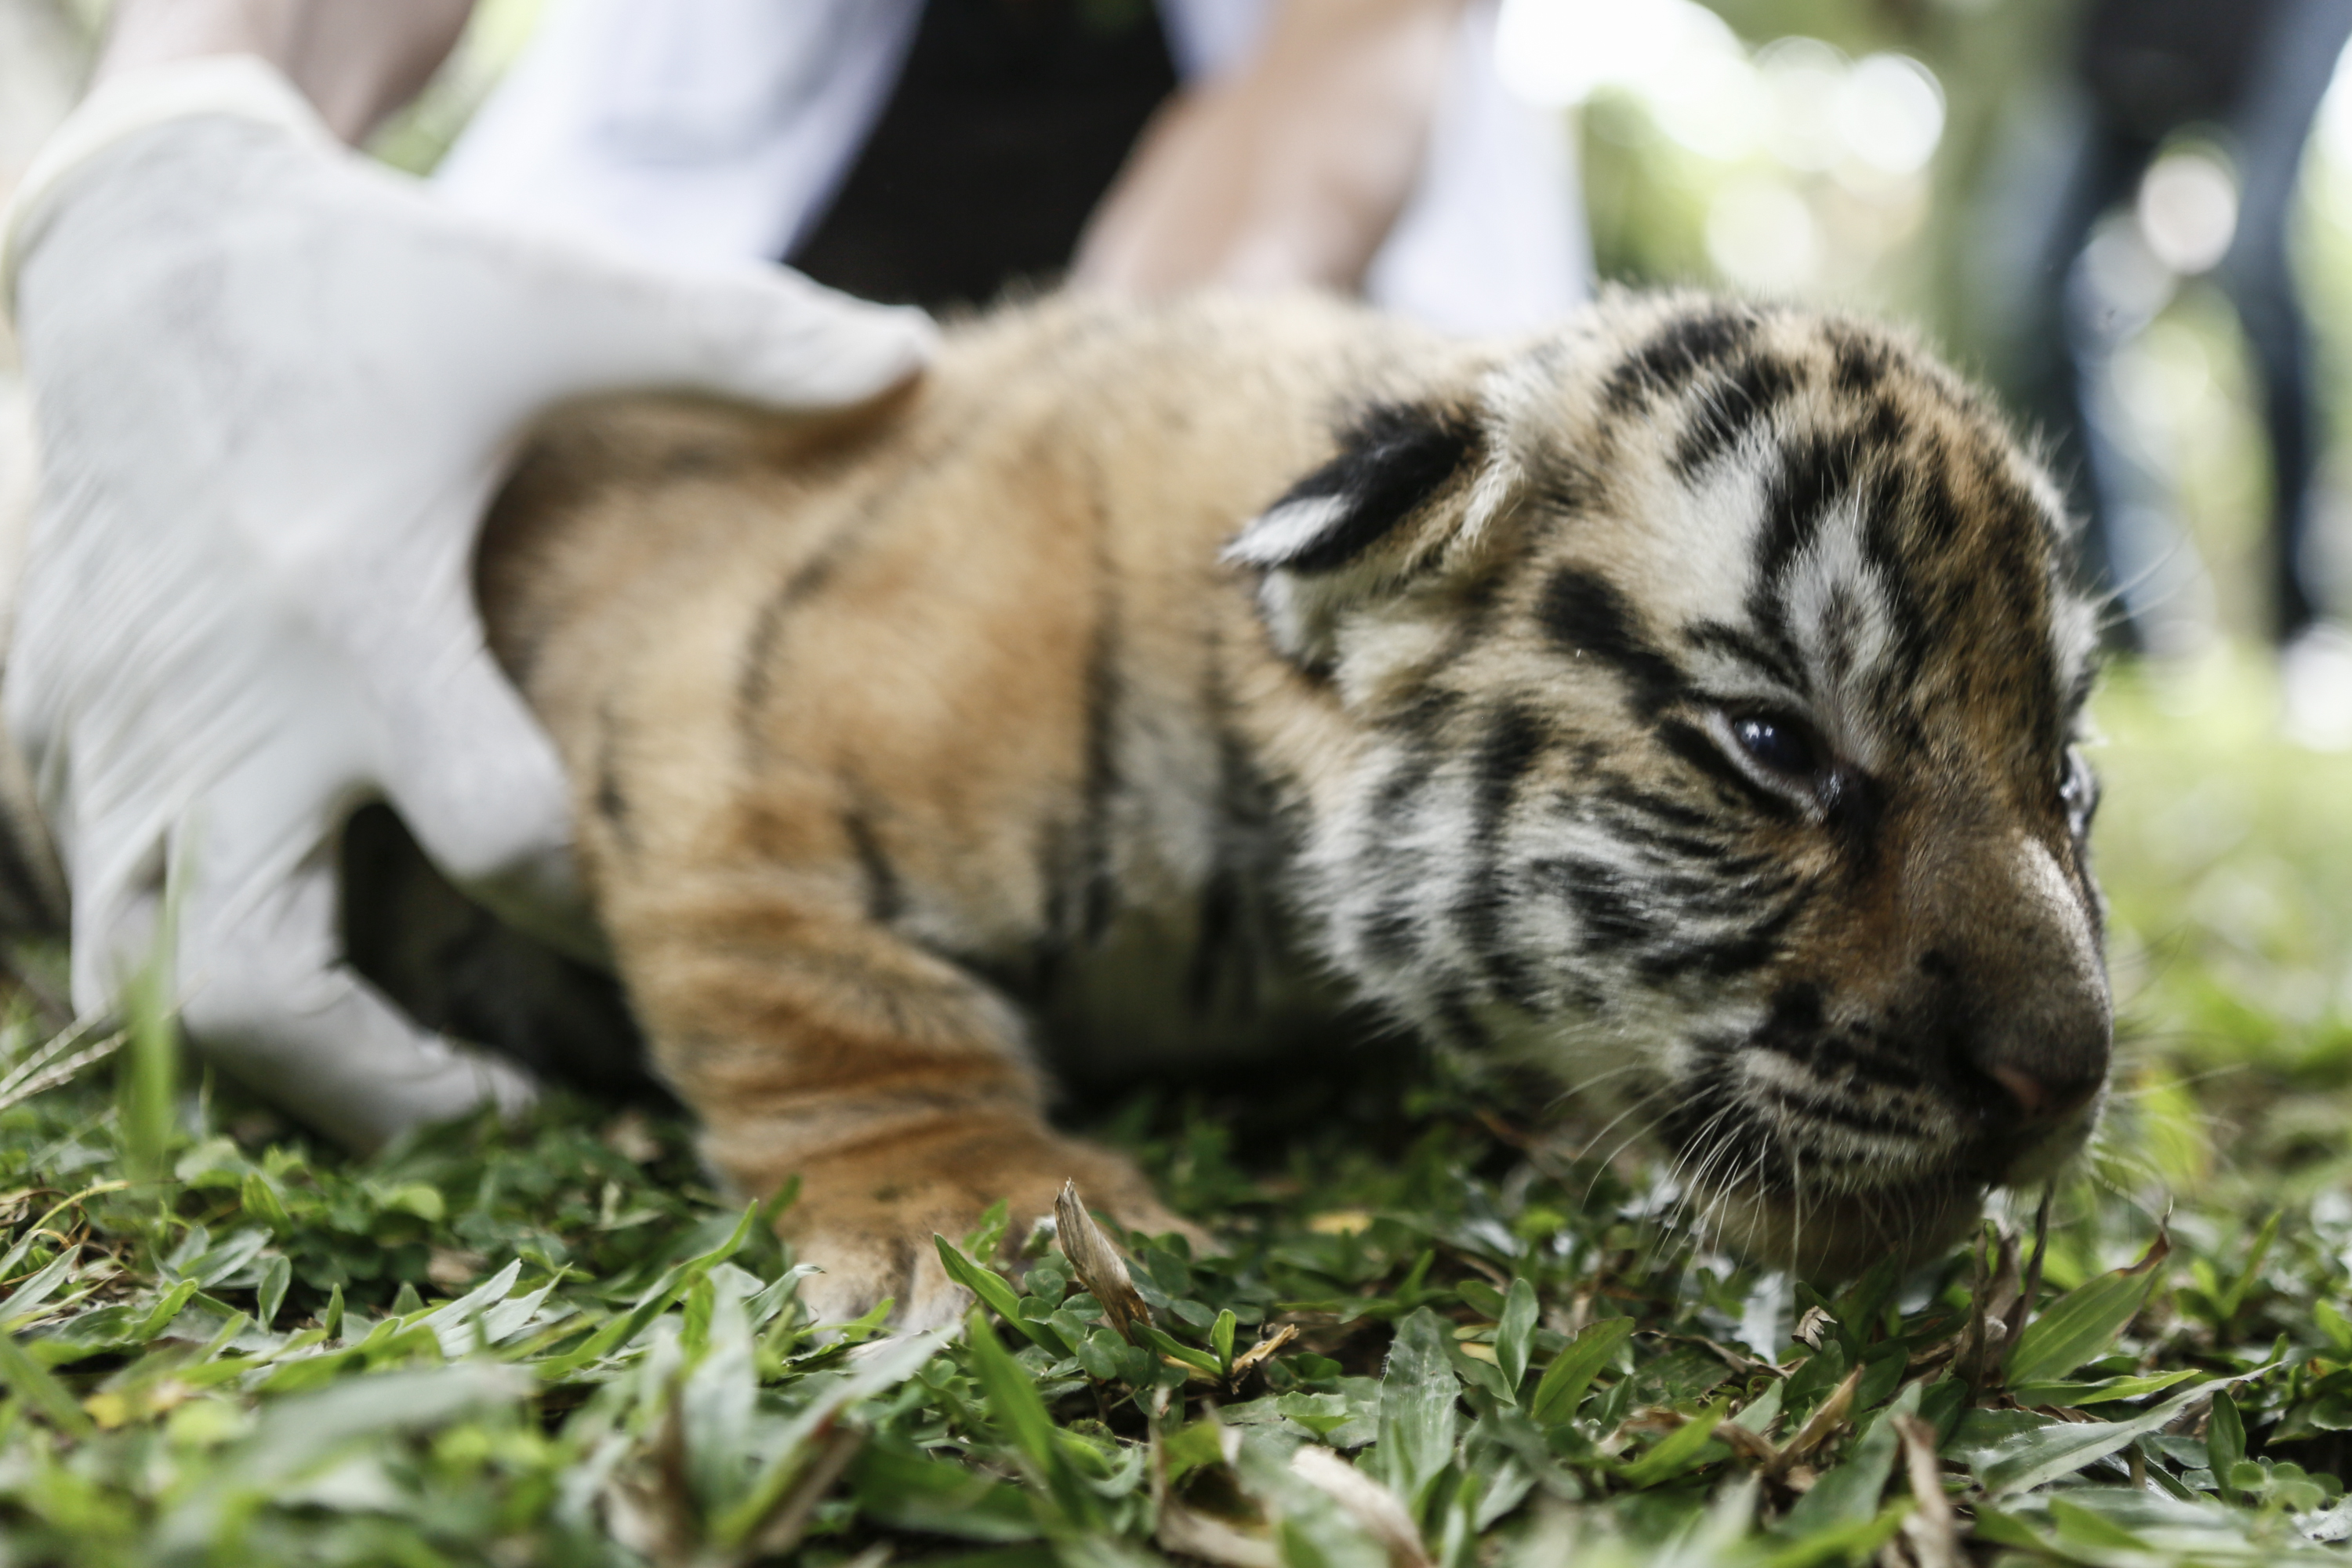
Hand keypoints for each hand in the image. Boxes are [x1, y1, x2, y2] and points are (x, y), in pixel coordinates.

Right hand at [1, 57, 932, 1147]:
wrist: (135, 240)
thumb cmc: (370, 280)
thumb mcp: (552, 294)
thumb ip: (737, 338)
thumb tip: (921, 350)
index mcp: (355, 603)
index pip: (495, 832)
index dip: (600, 899)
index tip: (670, 909)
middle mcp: (220, 695)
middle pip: (258, 989)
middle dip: (388, 1091)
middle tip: (507, 1121)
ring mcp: (114, 722)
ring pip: (142, 986)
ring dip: (274, 1067)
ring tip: (409, 1091)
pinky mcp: (52, 718)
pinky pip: (95, 904)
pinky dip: (189, 970)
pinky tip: (310, 963)